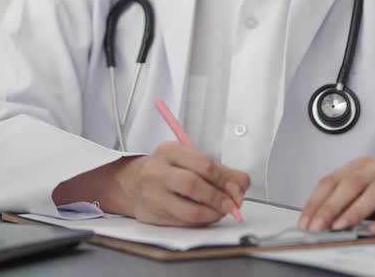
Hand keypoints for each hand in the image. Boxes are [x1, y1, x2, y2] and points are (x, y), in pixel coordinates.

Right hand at [114, 142, 249, 226]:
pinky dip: (201, 222)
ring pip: (189, 211)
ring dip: (212, 214)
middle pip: (193, 185)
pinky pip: (184, 223)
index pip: (203, 164)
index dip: (225, 179)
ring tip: (220, 212)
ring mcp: (153, 195)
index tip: (237, 189)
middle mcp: (158, 171)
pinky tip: (206, 216)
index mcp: (170, 151)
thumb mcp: (190, 159)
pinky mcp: (153, 216)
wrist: (133, 183)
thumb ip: (220, 170)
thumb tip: (241, 185)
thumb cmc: (168, 170)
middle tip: (231, 205)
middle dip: (218, 198)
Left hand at [298, 156, 374, 235]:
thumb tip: (323, 222)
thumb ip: (350, 202)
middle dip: (330, 206)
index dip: (316, 201)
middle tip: (317, 227)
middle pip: (351, 184)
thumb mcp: (370, 190)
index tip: (305, 221)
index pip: (333, 180)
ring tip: (340, 227)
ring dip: (354, 210)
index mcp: (363, 166)